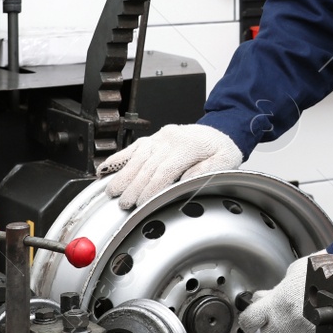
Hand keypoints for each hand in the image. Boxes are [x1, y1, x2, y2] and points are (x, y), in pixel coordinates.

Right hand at [98, 123, 242, 209]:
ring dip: (123, 176)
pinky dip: (118, 158)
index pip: (164, 171)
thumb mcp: (225, 161)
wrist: (220, 128)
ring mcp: (159, 138)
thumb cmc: (221, 148)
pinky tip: (106, 169)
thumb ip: (206, 170)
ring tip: (112, 191)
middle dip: (133, 187)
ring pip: (136, 157)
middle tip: (123, 204)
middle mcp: (170, 139)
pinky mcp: (153, 138)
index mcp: (188, 146)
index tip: (142, 204)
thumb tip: (185, 180)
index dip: (151, 189)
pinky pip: (132, 148)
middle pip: (147, 166)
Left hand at [239, 254, 315, 332]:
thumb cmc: (323, 273)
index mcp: (275, 303)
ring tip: (303, 318)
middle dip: (274, 325)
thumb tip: (266, 295)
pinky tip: (315, 326)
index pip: (248, 321)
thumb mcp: (295, 271)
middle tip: (285, 314)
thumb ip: (278, 288)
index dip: (249, 321)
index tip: (252, 320)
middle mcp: (284, 322)